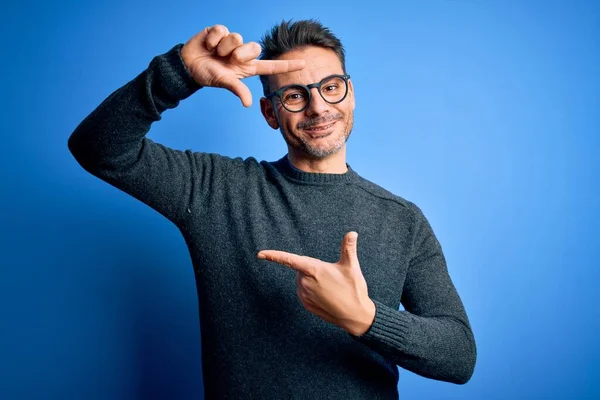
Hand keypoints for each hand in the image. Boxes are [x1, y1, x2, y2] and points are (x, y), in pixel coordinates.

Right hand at [180, 24, 305, 106]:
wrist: (188, 66)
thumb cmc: (208, 75)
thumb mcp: (224, 82)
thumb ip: (237, 90)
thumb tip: (247, 104)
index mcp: (247, 67)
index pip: (271, 66)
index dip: (287, 64)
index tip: (304, 63)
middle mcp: (242, 53)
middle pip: (254, 47)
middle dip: (239, 54)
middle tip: (227, 59)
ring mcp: (232, 41)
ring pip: (236, 37)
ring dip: (223, 47)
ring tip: (214, 53)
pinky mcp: (221, 31)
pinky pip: (222, 31)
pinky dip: (212, 40)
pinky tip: (208, 45)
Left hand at [257, 232, 375, 335]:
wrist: (355, 315)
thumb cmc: (354, 289)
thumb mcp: (352, 266)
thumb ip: (348, 248)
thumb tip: (352, 232)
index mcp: (314, 270)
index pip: (290, 260)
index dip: (274, 256)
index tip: (260, 254)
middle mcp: (305, 283)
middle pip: (302, 269)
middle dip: (313, 269)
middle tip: (332, 276)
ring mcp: (304, 295)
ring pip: (302, 280)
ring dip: (312, 280)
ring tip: (331, 287)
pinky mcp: (306, 304)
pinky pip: (304, 292)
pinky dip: (312, 291)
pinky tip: (326, 296)